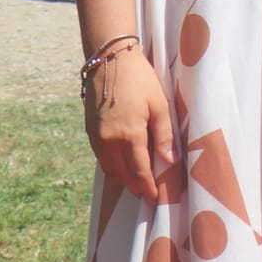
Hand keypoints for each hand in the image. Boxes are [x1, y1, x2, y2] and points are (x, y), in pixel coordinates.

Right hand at [84, 47, 174, 199]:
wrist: (110, 62)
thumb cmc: (141, 80)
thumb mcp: (159, 105)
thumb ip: (164, 135)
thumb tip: (170, 162)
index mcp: (129, 135)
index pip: (139, 170)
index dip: (148, 186)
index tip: (155, 199)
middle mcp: (109, 141)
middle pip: (123, 173)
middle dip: (135, 187)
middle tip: (148, 197)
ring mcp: (96, 137)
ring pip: (110, 168)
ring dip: (123, 179)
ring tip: (137, 185)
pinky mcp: (91, 131)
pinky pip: (102, 158)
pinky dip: (113, 167)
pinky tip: (122, 166)